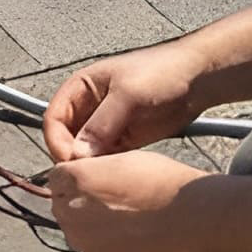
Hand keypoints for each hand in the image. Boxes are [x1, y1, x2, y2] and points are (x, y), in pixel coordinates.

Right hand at [39, 42, 206, 163]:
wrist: (199, 78)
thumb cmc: (162, 73)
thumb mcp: (128, 94)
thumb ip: (101, 124)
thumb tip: (78, 155)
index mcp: (80, 88)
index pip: (53, 119)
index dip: (57, 141)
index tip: (70, 161)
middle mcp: (87, 108)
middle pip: (64, 139)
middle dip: (71, 157)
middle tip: (85, 175)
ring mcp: (105, 126)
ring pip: (83, 152)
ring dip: (87, 166)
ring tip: (100, 179)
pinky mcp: (122, 141)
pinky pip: (104, 159)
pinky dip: (104, 169)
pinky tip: (114, 177)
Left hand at [41, 150, 211, 251]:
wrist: (191, 219)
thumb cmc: (164, 183)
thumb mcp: (124, 158)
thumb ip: (94, 168)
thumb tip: (84, 178)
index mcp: (75, 179)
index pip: (55, 178)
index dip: (75, 178)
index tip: (92, 180)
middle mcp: (71, 211)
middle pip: (61, 204)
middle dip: (78, 201)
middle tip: (111, 200)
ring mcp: (83, 240)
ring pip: (75, 229)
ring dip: (89, 224)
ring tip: (123, 219)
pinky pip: (90, 249)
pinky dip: (103, 243)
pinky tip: (128, 235)